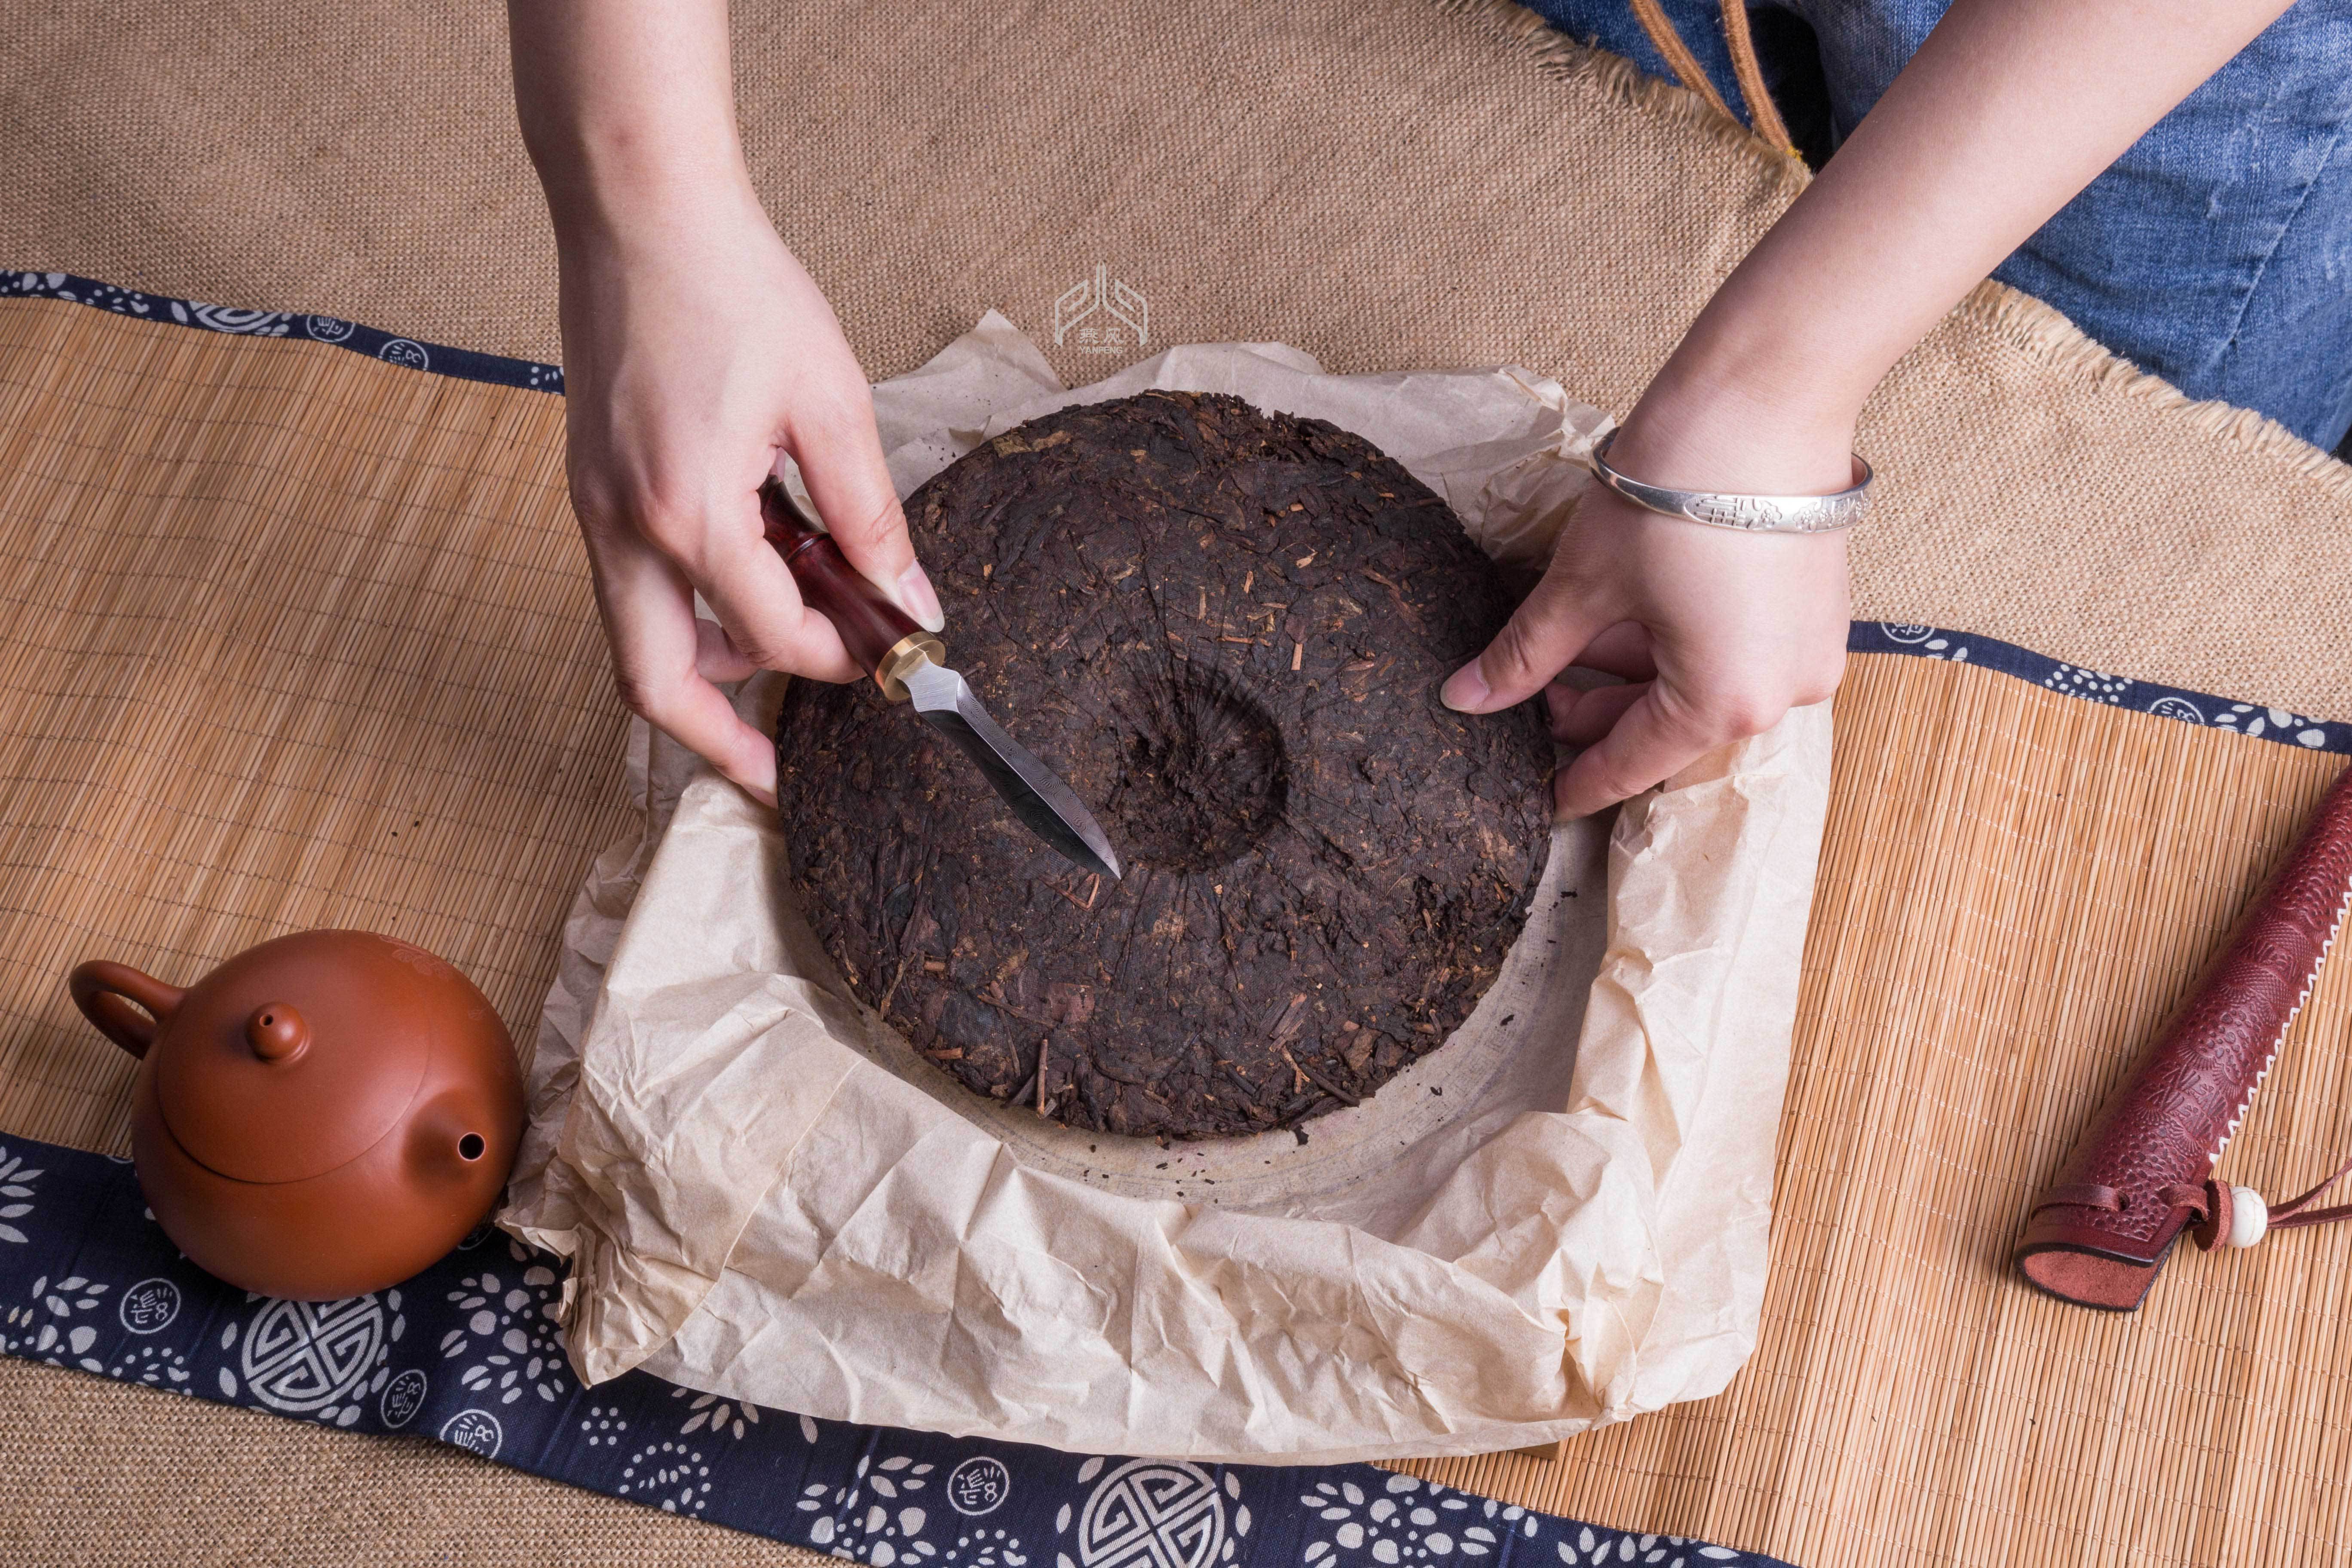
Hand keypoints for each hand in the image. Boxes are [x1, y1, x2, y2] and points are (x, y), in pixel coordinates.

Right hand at [555, 185, 940, 803]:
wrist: (641, 211)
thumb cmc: (736, 288)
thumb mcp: (831, 403)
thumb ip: (871, 515)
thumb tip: (911, 602)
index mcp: (690, 513)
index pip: (773, 636)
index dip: (841, 659)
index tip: (892, 654)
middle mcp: (625, 527)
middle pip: (656, 686)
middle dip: (719, 744)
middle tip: (780, 775)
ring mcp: (595, 510)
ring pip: (635, 640)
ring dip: (706, 668)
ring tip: (789, 650)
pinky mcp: (591, 486)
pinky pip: (631, 584)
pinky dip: (688, 607)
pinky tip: (756, 577)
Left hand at [1441, 413, 1849, 819]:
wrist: (1764, 395)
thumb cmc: (1673, 492)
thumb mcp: (1582, 583)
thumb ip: (1525, 654)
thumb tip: (1465, 697)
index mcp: (1722, 705)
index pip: (1630, 765)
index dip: (1576, 782)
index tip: (1542, 799)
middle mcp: (1780, 695)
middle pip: (1669, 729)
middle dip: (1597, 714)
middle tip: (1533, 697)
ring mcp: (1806, 651)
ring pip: (1699, 687)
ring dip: (1632, 673)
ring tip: (1568, 642)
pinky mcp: (1815, 608)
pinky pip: (1733, 651)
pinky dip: (1675, 644)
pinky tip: (1624, 616)